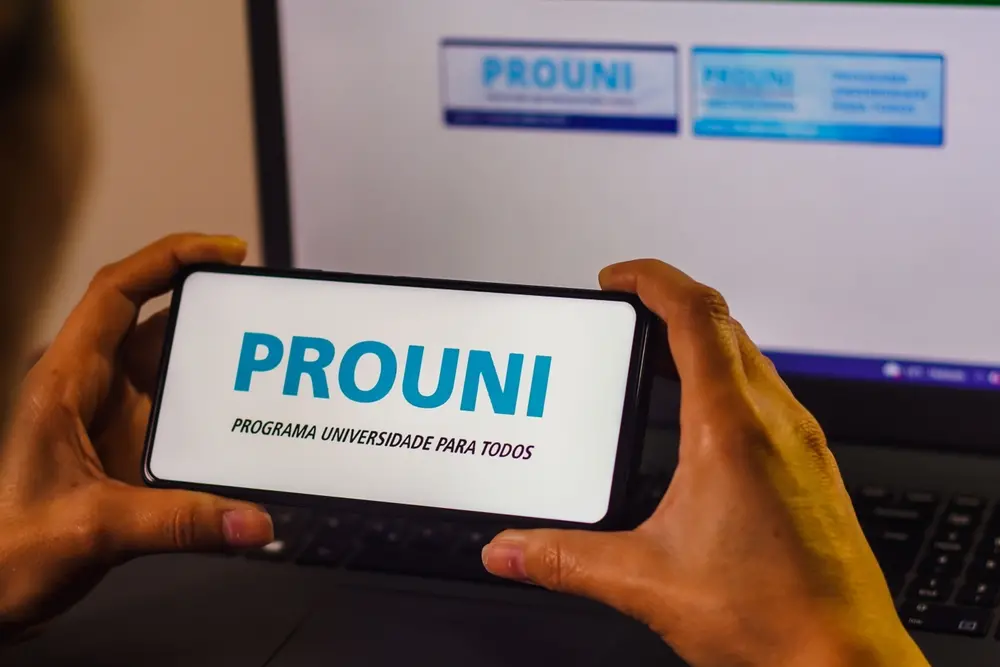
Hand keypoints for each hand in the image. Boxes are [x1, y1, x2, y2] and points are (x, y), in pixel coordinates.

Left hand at [0, 234, 273, 638]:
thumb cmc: (10, 552)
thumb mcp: (95, 530)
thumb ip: (181, 523)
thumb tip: (255, 520)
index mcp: (66, 382)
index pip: (118, 291)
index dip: (172, 258)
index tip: (227, 251)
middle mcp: (92, 389)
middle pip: (156, 321)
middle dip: (209, 304)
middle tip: (262, 302)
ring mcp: (114, 417)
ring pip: (172, 364)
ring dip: (217, 357)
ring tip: (270, 356)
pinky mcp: (131, 447)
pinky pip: (182, 409)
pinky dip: (218, 405)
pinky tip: (249, 418)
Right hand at [482, 260, 928, 666]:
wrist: (842, 661)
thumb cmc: (774, 617)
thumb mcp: (645, 580)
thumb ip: (563, 559)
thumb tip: (509, 550)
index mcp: (732, 429)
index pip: (695, 314)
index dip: (650, 280)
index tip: (615, 280)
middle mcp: (776, 423)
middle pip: (723, 324)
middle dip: (668, 304)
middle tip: (624, 313)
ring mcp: (800, 443)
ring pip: (749, 357)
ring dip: (700, 340)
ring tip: (652, 357)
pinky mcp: (810, 467)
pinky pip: (766, 394)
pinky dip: (726, 380)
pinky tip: (699, 421)